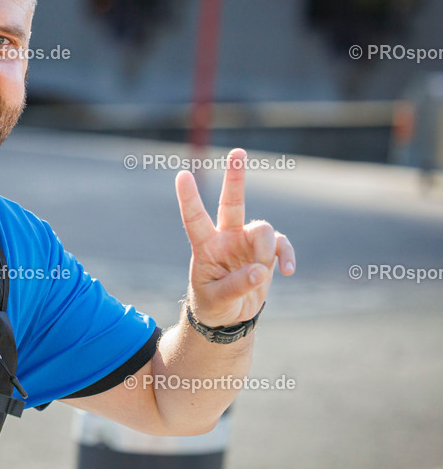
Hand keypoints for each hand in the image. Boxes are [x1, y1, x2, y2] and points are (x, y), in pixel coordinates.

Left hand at [174, 148, 294, 326]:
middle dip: (236, 177)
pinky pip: (281, 245)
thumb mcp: (217, 299)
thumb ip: (237, 286)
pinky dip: (286, 256)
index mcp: (205, 246)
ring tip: (262, 272)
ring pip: (263, 229)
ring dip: (266, 250)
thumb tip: (261, 271)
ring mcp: (247, 243)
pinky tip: (287, 271)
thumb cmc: (212, 305)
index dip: (189, 198)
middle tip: (237, 151)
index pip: (194, 218)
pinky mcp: (266, 252)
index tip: (181, 174)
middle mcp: (226, 238)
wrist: (228, 317)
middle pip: (232, 203)